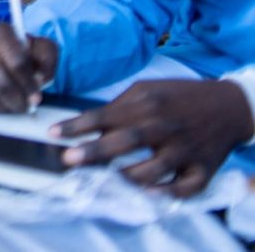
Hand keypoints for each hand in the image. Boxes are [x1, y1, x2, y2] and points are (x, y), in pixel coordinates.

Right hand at [0, 22, 60, 112]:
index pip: (15, 60)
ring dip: (7, 103)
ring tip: (18, 104)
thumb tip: (39, 77)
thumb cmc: (27, 54)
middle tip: (29, 103)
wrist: (6, 57)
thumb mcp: (44, 49)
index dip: (28, 81)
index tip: (37, 94)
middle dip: (17, 95)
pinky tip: (4, 102)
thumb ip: (47, 58)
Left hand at [53, 79, 253, 196]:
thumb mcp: (148, 89)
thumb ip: (120, 105)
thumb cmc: (180, 96)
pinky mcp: (204, 168)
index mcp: (148, 104)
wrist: (230, 105)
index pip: (105, 115)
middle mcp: (165, 126)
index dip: (77, 125)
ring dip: (127, 176)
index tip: (52, 133)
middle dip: (95, 151)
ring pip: (154, 169)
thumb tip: (90, 123)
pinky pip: (186, 187)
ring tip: (106, 180)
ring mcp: (186, 149)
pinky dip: (168, 193)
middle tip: (69, 159)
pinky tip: (149, 193)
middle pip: (127, 141)